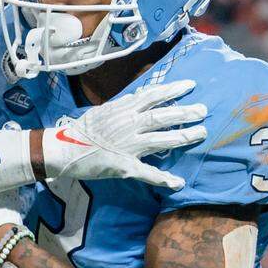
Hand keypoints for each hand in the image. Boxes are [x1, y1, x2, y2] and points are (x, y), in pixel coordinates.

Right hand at [42, 79, 206, 188]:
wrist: (63, 148)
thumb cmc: (81, 129)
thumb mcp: (103, 110)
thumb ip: (124, 105)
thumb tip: (142, 95)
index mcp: (123, 110)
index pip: (153, 96)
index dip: (173, 90)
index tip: (191, 85)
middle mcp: (129, 125)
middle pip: (162, 116)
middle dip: (185, 112)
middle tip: (204, 110)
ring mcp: (128, 145)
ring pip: (161, 140)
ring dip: (183, 137)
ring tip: (201, 133)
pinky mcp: (124, 165)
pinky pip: (147, 173)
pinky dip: (163, 178)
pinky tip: (178, 182)